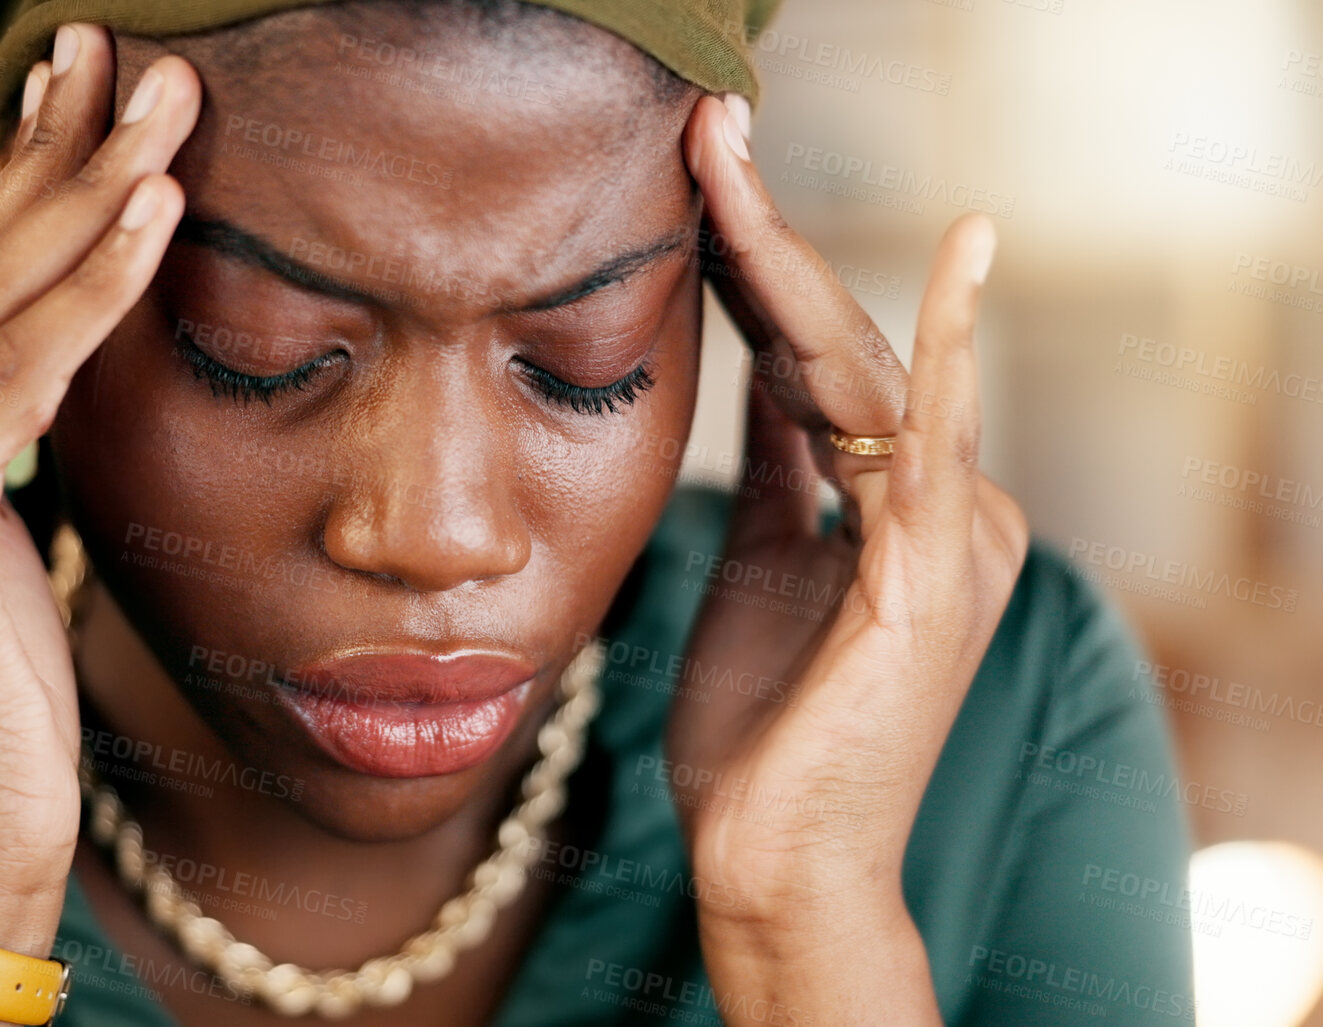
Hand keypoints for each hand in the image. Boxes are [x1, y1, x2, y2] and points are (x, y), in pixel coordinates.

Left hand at [661, 95, 1028, 1020]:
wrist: (771, 859)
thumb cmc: (761, 731)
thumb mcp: (762, 563)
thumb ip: (780, 468)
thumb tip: (767, 372)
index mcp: (897, 504)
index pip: (819, 353)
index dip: (754, 263)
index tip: (691, 180)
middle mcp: (942, 505)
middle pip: (840, 337)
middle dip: (764, 233)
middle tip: (704, 128)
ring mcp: (949, 535)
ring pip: (861, 362)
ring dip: (791, 257)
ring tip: (730, 155)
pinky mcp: (933, 573)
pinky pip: (932, 438)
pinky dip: (941, 346)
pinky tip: (962, 254)